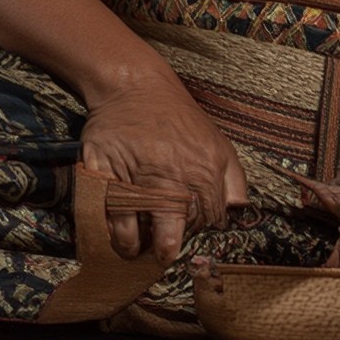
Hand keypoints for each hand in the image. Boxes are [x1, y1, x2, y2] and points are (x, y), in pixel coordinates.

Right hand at [80, 68, 249, 264]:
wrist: (135, 86)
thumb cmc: (178, 118)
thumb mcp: (218, 142)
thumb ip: (233, 180)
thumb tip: (236, 212)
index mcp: (201, 173)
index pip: (205, 224)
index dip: (195, 233)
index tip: (185, 233)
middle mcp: (169, 178)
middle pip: (170, 236)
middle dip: (165, 249)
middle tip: (160, 252)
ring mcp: (133, 178)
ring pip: (134, 234)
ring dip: (133, 246)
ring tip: (134, 247)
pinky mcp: (102, 174)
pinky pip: (105, 216)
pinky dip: (107, 230)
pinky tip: (113, 231)